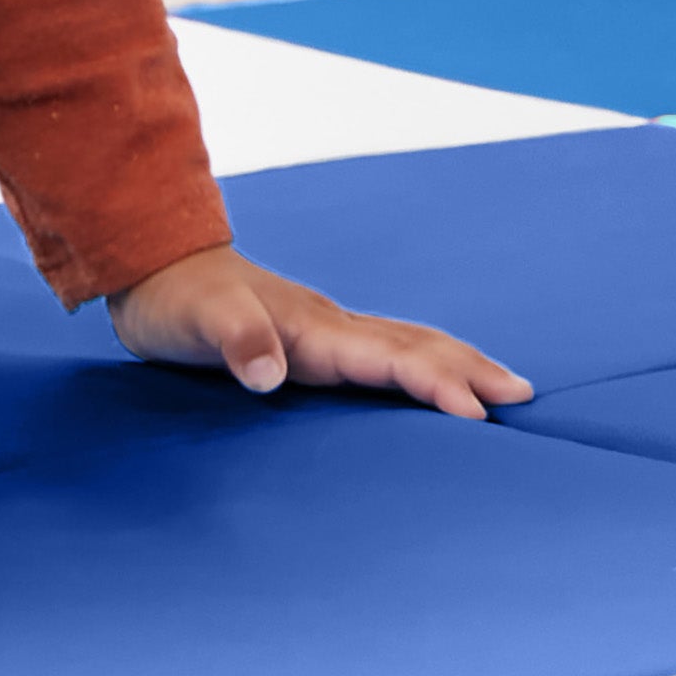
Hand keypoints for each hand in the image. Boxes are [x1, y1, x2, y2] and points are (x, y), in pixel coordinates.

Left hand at [106, 244, 531, 421]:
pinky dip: (424, 365)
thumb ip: (234, 339)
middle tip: (522, 396)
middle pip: (416, 345)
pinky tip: (433, 382)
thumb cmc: (173, 301)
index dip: (434, 383)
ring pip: (408, 343)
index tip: (478, 412)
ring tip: (502, 386)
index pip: (388, 357)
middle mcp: (330, 326)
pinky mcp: (313, 340)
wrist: (153, 264)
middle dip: (469, 369)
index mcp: (312, 328)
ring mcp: (325, 330)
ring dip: (456, 363)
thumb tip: (269, 372)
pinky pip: (385, 352)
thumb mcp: (193, 322)